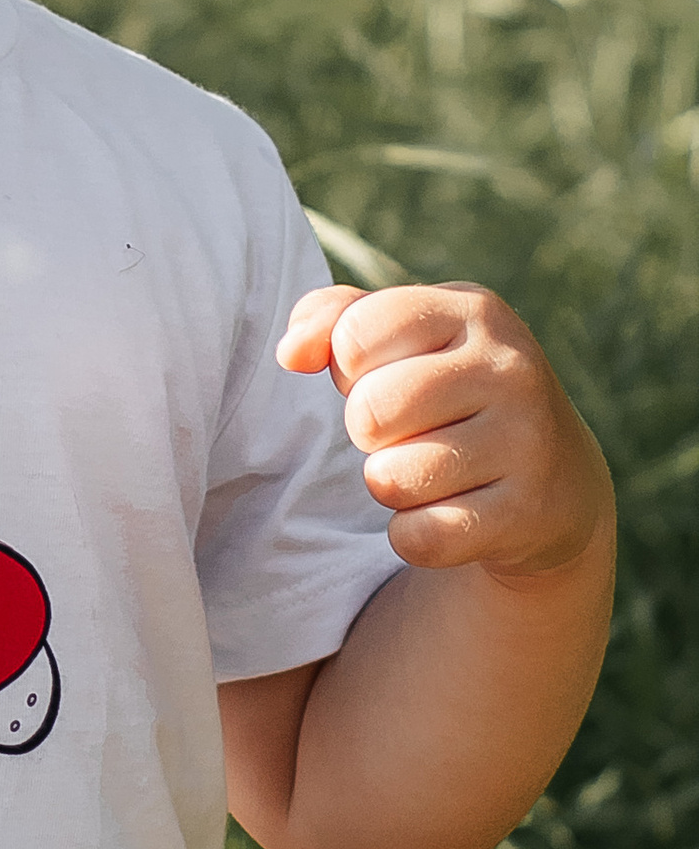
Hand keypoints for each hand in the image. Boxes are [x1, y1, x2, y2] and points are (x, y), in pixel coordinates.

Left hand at [278, 281, 610, 585]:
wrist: (557, 477)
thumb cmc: (448, 389)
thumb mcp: (403, 334)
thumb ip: (331, 318)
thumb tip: (291, 353)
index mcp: (472, 310)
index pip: (354, 335)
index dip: (349, 368)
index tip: (388, 375)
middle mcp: (508, 368)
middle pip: (368, 412)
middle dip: (368, 432)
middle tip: (409, 432)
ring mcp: (526, 441)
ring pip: (389, 479)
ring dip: (391, 485)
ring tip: (432, 469)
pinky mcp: (526, 514)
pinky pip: (420, 538)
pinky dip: (414, 535)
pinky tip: (450, 513)